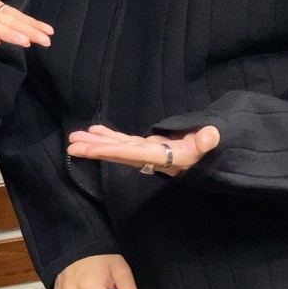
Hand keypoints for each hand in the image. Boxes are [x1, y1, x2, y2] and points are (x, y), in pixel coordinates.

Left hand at [66, 123, 220, 176]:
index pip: (134, 154)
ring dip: (97, 142)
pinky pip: (126, 142)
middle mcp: (153, 157)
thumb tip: (210, 135)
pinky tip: (95, 131)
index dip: (112, 151)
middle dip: (95, 150)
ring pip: (119, 147)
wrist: (217, 157)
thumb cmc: (214, 150)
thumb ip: (209, 141)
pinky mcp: (150, 146)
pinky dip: (110, 136)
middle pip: (119, 154)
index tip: (90, 150)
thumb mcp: (212, 145)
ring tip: (75, 137)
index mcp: (166, 156)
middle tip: (71, 146)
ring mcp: (150, 152)